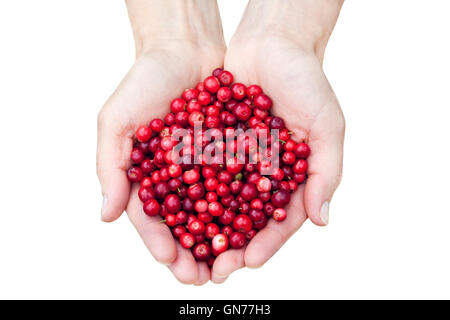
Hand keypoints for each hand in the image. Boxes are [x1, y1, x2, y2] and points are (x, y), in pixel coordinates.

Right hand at [97, 0, 224, 284]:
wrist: (184, 50)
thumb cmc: (143, 83)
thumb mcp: (116, 122)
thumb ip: (110, 168)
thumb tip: (105, 216)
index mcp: (146, 176)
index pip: (150, 219)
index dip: (159, 242)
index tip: (172, 261)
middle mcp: (177, 177)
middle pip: (185, 222)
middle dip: (194, 250)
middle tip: (206, 276)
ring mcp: (206, 167)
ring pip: (215, 209)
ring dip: (223, 236)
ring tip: (234, 260)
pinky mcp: (231, 153)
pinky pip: (240, 181)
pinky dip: (246, 202)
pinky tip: (255, 222)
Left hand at [210, 0, 344, 282]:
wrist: (272, 43)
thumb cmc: (307, 82)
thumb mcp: (327, 126)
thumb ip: (325, 173)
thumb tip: (322, 220)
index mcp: (289, 177)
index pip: (279, 219)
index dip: (266, 243)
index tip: (248, 261)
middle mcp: (259, 174)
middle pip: (243, 218)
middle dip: (228, 244)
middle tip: (211, 271)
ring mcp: (233, 160)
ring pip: (215, 201)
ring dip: (201, 227)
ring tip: (185, 251)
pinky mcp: (209, 142)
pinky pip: (195, 169)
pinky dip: (183, 189)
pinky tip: (169, 208)